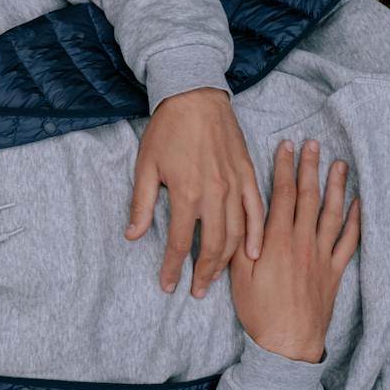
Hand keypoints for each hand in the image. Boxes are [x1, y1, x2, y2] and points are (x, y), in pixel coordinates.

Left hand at [126, 87, 263, 296]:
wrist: (195, 97)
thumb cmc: (166, 130)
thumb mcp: (145, 166)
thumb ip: (141, 204)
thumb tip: (131, 235)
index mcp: (185, 193)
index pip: (178, 242)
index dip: (172, 268)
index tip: (168, 286)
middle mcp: (214, 193)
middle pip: (212, 245)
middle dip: (204, 273)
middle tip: (197, 292)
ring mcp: (235, 185)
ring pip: (237, 234)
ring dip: (228, 261)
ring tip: (218, 279)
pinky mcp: (249, 175)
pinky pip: (258, 212)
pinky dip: (258, 235)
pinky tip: (254, 255)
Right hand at [229, 140, 360, 362]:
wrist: (286, 342)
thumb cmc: (257, 311)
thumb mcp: (237, 276)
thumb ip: (238, 246)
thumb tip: (236, 220)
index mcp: (275, 241)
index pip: (282, 196)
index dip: (284, 169)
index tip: (286, 148)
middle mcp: (301, 243)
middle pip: (309, 198)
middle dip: (311, 169)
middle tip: (314, 145)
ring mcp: (321, 256)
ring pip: (332, 214)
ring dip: (336, 188)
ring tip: (340, 166)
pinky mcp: (334, 271)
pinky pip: (348, 241)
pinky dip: (355, 222)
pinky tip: (358, 206)